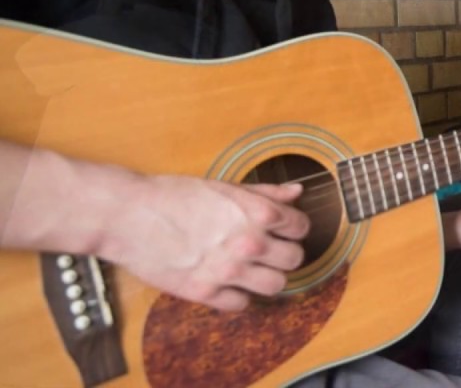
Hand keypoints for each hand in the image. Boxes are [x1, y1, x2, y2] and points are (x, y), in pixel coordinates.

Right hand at [105, 176, 309, 311]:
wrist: (129, 215)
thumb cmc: (175, 195)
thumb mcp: (225, 186)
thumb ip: (265, 192)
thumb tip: (296, 193)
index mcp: (258, 213)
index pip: (302, 228)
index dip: (294, 228)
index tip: (284, 229)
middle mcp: (249, 243)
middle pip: (294, 259)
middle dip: (286, 254)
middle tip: (270, 251)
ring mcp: (228, 270)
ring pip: (275, 286)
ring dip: (268, 278)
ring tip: (253, 270)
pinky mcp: (205, 292)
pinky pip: (241, 304)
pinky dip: (238, 296)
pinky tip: (228, 283)